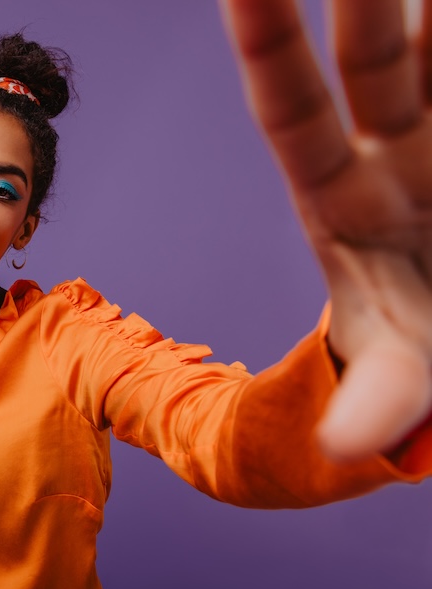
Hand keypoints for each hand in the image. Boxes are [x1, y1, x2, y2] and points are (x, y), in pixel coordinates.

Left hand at [222, 0, 431, 459]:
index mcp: (344, 201)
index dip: (271, 51)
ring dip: (425, 7)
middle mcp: (392, 153)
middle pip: (374, 63)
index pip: (296, 116)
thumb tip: (348, 445)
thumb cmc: (415, 347)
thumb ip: (381, 398)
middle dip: (366, 4)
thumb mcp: (401, 373)